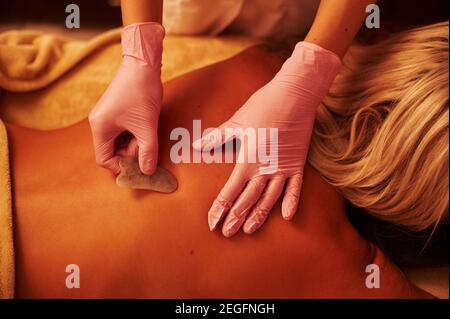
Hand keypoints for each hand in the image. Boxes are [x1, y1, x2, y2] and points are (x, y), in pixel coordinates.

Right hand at [89, 22, 164, 174]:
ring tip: (146, 131)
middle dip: (130, 152)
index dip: (122, 166)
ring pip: (119, 141)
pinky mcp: (115, 111)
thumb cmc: (141, 93)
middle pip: (112, 151)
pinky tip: (144, 125)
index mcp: (100, 128)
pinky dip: (133, 133)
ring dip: (133, 142)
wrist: (142, 65)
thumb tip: (148, 172)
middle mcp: (99, 123)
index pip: (104, 160)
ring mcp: (106, 116)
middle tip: (145, 142)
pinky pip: (122, 131)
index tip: (140, 164)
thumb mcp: (147, 127)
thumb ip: (148, 152)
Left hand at [193, 42, 340, 236]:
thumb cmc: (263, 106)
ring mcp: (283, 169)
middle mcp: (265, 170)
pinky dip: (291, 202)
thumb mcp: (237, 122)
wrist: (294, 95)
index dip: (220, 209)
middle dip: (236, 218)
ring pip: (269, 199)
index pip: (230, 192)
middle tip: (227, 233)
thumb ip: (217, 138)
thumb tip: (197, 146)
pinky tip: (286, 216)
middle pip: (248, 200)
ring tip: (250, 230)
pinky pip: (295, 188)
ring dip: (258, 216)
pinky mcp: (298, 164)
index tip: (212, 223)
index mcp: (248, 161)